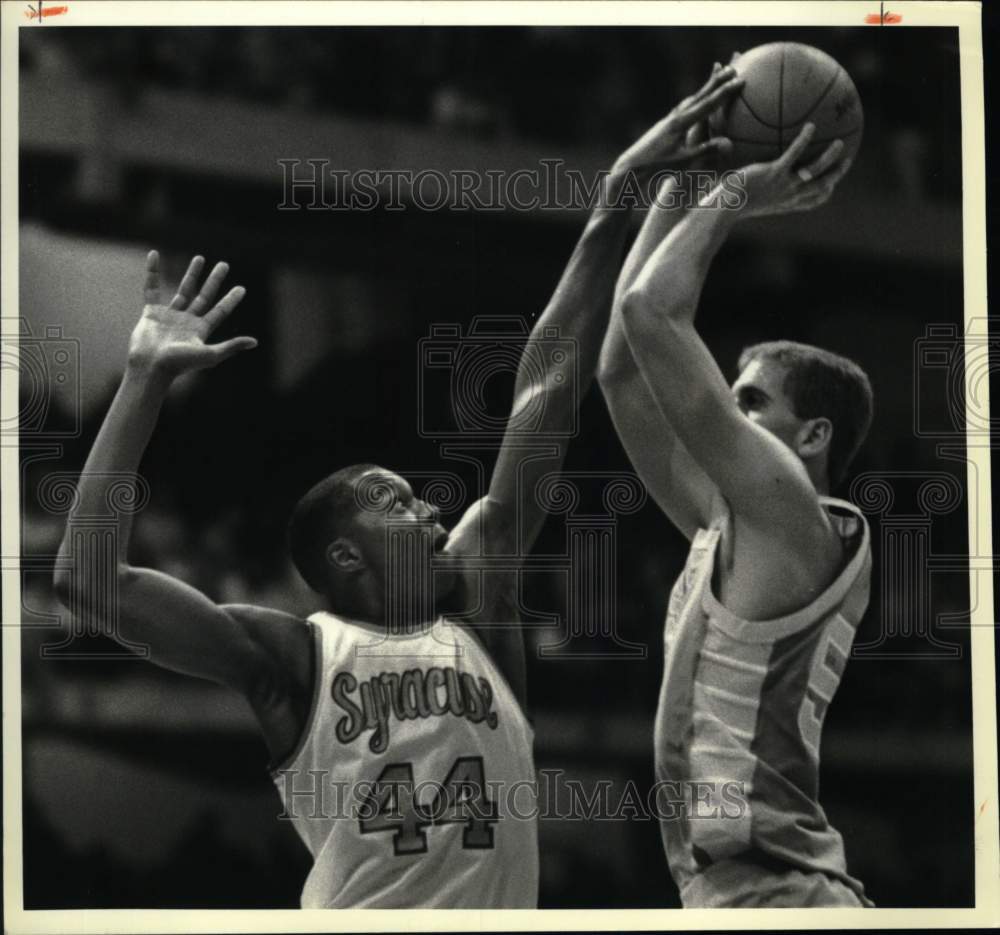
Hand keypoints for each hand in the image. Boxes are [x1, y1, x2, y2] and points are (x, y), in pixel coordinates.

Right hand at [128, 251, 256, 377]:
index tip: (242, 288)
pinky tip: (154, 255)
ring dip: (192, 274)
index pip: (220, 311)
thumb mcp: (210, 354)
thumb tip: (255, 342)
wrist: (150, 366)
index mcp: (201, 330)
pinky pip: (151, 288)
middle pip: (204, 296)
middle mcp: (187, 322)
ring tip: (200, 258)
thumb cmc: (180, 363)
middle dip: (214, 281)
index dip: (231, 300)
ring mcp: (170, 316)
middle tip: (224, 265)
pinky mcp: (151, 312)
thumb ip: (231, 346)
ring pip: (183, 290)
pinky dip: (152, 272)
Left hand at [612, 64, 742, 177]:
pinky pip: (685, 106)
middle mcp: (676, 116)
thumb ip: (705, 150)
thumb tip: (729, 144)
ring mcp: (670, 118)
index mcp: (681, 122)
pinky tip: (696, 100)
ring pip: (692, 98)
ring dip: (706, 87)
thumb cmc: (657, 166)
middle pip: (701, 94)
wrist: (632, 165)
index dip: (726, 92)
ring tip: (717, 76)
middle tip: (733, 67)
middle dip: (717, 81)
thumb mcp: (684, 161)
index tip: (740, 80)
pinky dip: (695, 98)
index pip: (708, 104)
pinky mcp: (666, 123)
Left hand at [734, 123, 852, 218]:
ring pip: (816, 171)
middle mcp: (789, 197)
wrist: (724, 207)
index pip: (812, 202)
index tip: (831, 185)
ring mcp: (783, 185)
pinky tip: (810, 126)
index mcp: (785, 203)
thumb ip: (757, 187)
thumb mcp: (749, 198)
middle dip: (837, 175)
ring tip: (840, 141)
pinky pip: (795, 154)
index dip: (825, 193)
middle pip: (822, 188)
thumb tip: (754, 172)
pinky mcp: (774, 173)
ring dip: (830, 157)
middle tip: (847, 160)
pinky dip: (805, 140)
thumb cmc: (731, 204)